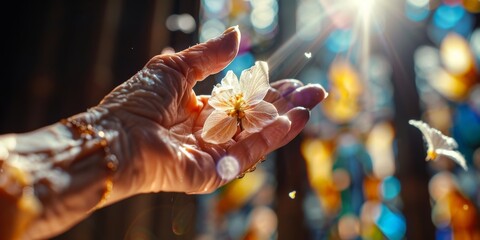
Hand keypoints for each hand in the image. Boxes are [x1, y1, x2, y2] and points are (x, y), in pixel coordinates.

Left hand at [98, 26, 326, 194]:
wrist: (116, 136)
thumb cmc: (138, 101)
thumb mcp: (175, 68)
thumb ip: (210, 55)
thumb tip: (238, 35)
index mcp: (199, 110)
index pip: (241, 100)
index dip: (267, 89)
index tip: (292, 80)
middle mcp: (209, 133)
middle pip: (255, 118)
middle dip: (285, 104)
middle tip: (315, 92)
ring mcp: (213, 154)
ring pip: (256, 135)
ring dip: (285, 120)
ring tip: (310, 104)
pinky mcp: (214, 172)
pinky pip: (248, 153)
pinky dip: (271, 137)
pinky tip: (292, 121)